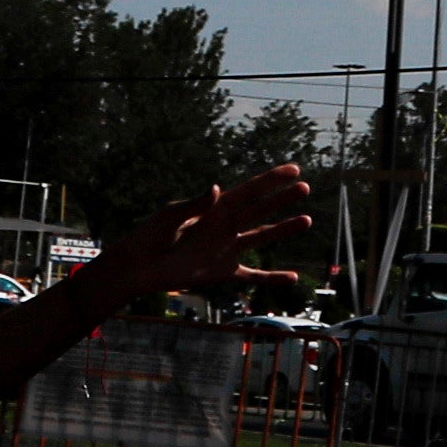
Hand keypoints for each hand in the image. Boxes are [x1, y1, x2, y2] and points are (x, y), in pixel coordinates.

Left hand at [91, 164, 316, 304]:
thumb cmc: (151, 236)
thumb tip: (217, 189)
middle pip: (260, 210)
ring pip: (262, 238)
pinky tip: (292, 278)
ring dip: (283, 230)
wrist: (140, 266)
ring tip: (307, 221)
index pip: (249, 190)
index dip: (271, 179)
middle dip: (283, 199)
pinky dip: (272, 278)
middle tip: (306, 187)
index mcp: (214, 208)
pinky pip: (253, 275)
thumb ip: (196, 204)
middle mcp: (225, 226)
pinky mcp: (223, 271)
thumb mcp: (171, 216)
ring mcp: (226, 249)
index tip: (292, 168)